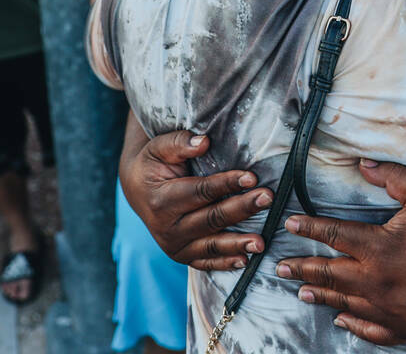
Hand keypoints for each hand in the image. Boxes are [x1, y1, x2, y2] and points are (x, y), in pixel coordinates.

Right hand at [117, 128, 271, 269]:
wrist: (138, 191)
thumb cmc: (153, 165)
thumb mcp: (158, 148)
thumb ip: (179, 143)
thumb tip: (204, 142)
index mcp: (161, 200)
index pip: (201, 192)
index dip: (226, 184)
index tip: (252, 177)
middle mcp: (167, 227)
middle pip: (211, 218)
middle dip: (241, 208)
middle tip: (267, 199)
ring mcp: (174, 245)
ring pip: (211, 245)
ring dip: (238, 244)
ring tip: (261, 242)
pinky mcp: (182, 256)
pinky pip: (205, 263)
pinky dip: (225, 263)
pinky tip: (245, 260)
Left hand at [275, 160, 405, 345]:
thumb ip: (391, 177)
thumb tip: (361, 164)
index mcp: (381, 247)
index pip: (333, 237)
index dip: (308, 230)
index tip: (289, 225)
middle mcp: (380, 282)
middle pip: (329, 275)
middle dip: (303, 269)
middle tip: (281, 266)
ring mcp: (392, 309)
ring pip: (346, 302)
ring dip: (321, 296)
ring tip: (302, 291)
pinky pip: (371, 330)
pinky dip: (353, 323)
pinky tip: (341, 317)